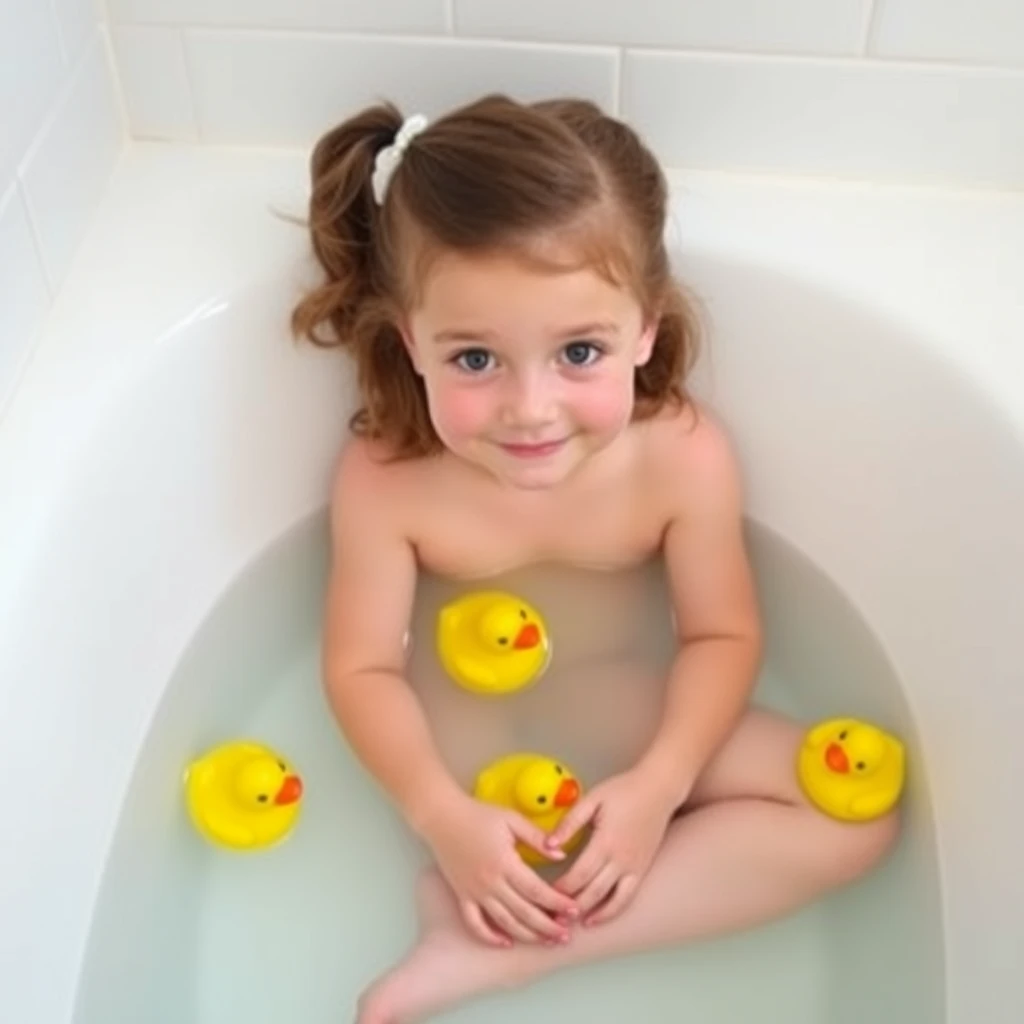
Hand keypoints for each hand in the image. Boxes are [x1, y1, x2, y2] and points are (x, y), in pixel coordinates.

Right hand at [420, 791, 578, 946]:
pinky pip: (475, 923)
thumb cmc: (478, 815)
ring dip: (527, 935)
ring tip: (546, 942)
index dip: (558, 903)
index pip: (537, 890)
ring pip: (504, 922)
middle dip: (548, 927)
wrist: (442, 817)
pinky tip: (506, 943)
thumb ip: (537, 837)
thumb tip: (561, 855)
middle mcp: (490, 882)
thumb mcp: (512, 820)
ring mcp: (475, 892)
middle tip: (566, 936)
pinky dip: (490, 937)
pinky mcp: (462, 896)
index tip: (574, 910)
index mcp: (505, 862)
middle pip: (524, 912)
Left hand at [544, 768, 677, 924]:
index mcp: (606, 841)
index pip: (579, 874)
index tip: (544, 894)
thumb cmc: (624, 790)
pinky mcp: (642, 870)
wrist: (658, 789)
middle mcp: (621, 859)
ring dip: (589, 914)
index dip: (561, 888)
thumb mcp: (593, 799)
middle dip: (570, 906)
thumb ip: (569, 822)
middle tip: (551, 916)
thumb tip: (548, 845)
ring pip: (610, 900)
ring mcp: (634, 867)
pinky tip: (595, 918)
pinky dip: (611, 912)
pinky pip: (627, 897)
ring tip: (569, 924)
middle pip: (592, 892)